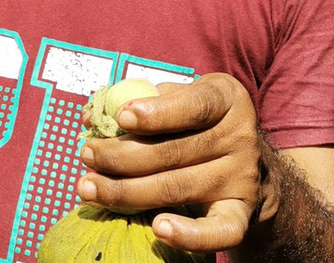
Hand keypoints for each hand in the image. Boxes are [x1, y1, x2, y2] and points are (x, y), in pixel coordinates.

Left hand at [77, 73, 269, 253]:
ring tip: (89, 188)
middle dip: (121, 156)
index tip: (120, 117)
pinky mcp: (241, 213)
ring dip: (127, 191)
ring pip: (177, 187)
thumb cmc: (195, 123)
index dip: (156, 113)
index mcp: (225, 99)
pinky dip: (190, 235)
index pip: (193, 105)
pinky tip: (158, 229)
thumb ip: (138, 101)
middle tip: (87, 155)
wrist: (247, 164)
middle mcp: (239, 137)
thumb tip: (92, 115)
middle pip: (173, 151)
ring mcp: (241, 178)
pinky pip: (219, 231)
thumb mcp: (177, 98)